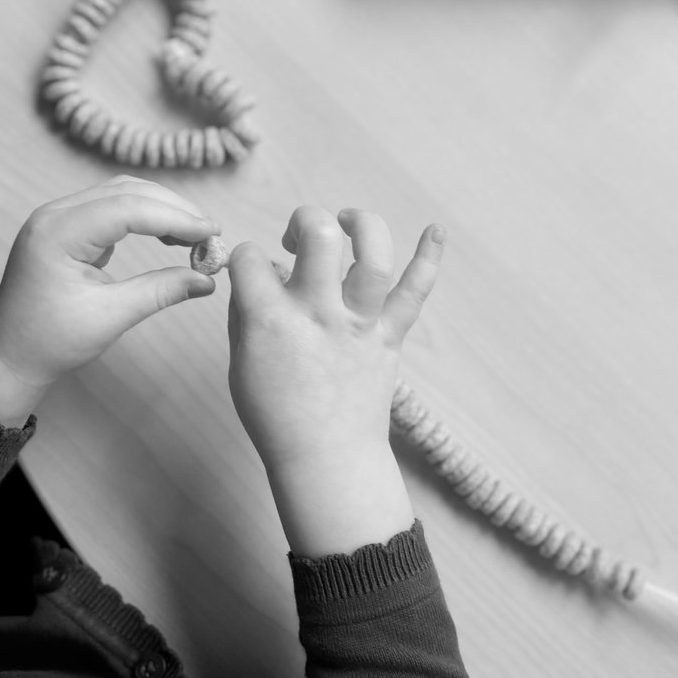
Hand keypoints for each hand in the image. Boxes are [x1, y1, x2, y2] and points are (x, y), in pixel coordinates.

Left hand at [0, 175, 220, 399]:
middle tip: (211, 234)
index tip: (212, 234)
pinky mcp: (68, 226)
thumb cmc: (51, 341)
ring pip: (121, 194)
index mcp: (57, 234)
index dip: (175, 218)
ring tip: (196, 234)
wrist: (11, 354)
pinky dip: (146, 216)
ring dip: (162, 208)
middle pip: (126, 191)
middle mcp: (55, 215)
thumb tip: (207, 280)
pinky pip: (112, 207)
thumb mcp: (111, 318)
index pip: (127, 209)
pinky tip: (168, 235)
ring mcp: (59, 217)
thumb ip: (160, 292)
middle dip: (173, 208)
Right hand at [227, 206, 444, 471]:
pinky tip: (435, 230)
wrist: (326, 458)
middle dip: (305, 220)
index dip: (246, 257)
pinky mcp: (388, 337)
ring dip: (362, 225)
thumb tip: (260, 272)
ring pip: (372, 257)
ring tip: (348, 222)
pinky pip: (415, 293)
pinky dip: (429, 258)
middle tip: (298, 238)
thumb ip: (248, 311)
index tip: (253, 272)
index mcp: (270, 321)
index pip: (250, 258)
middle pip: (318, 237)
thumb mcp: (242, 361)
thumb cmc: (276, 414)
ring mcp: (358, 325)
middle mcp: (318, 315)